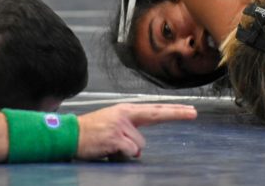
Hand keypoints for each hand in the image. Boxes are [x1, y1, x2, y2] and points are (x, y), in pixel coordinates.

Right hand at [75, 103, 196, 160]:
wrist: (70, 134)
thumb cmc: (92, 131)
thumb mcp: (113, 122)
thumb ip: (131, 129)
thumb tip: (140, 147)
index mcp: (126, 110)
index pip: (155, 109)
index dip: (174, 110)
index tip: (190, 110)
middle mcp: (126, 114)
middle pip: (157, 114)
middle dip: (177, 114)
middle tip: (194, 113)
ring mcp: (121, 125)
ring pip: (140, 145)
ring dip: (128, 150)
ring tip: (111, 145)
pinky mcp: (116, 137)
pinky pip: (130, 152)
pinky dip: (121, 155)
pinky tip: (108, 150)